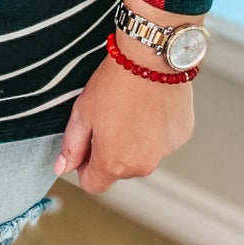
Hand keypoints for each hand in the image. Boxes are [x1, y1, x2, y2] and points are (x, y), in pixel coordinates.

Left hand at [53, 44, 194, 194]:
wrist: (151, 59)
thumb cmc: (115, 83)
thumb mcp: (82, 113)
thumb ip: (71, 146)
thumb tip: (63, 167)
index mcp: (114, 164)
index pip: (94, 185)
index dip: (84, 168)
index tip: (85, 147)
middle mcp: (142, 166)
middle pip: (118, 170)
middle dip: (110, 151)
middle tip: (108, 118)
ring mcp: (164, 153)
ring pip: (141, 156)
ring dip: (133, 142)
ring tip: (130, 109)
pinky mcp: (180, 137)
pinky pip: (161, 142)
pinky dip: (153, 131)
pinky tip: (148, 107)